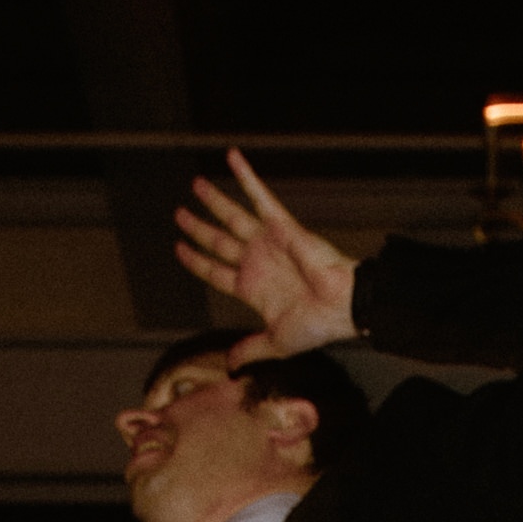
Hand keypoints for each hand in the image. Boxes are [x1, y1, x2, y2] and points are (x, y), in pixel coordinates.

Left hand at [173, 150, 359, 360]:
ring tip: (196, 184)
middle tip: (179, 214)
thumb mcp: (276, 342)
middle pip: (218, 240)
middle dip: (198, 227)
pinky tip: (231, 156)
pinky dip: (246, 176)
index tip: (179, 248)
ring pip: (232, 216)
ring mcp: (268, 242)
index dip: (195, 261)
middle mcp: (257, 261)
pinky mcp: (282, 226)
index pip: (214, 271)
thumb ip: (251, 348)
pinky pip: (260, 196)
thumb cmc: (317, 325)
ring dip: (214, 200)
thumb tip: (231, 365)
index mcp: (252, 287)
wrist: (343, 308)